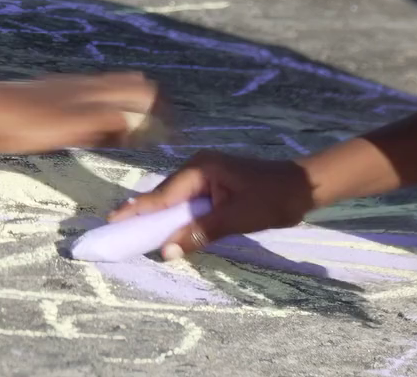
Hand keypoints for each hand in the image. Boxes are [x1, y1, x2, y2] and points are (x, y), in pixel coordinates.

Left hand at [0, 73, 161, 153]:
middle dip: (149, 108)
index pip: (140, 91)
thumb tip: (140, 123)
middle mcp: (85, 88)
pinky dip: (105, 119)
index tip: (175, 132)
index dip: (161, 110)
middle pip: (128, 88)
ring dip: (127, 113)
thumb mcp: (69, 127)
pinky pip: (91, 108)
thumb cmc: (23, 122)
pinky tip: (100, 134)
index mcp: (92, 92)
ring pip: (109, 98)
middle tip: (160, 134)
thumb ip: (105, 123)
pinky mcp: (53, 103)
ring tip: (138, 136)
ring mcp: (68, 93)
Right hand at [111, 151, 313, 257]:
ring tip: (135, 231)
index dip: (137, 211)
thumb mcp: (237, 218)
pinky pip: (189, 200)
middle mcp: (198, 166)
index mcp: (200, 169)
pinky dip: (177, 214)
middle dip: (143, 213)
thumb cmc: (273, 198)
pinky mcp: (216, 183)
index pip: (162, 195)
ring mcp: (207, 173)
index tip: (112, 221)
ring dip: (160, 216)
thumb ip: (201, 232)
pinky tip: (167, 226)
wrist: (304, 186)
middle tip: (117, 230)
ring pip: (176, 199)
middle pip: (165, 195)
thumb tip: (167, 251)